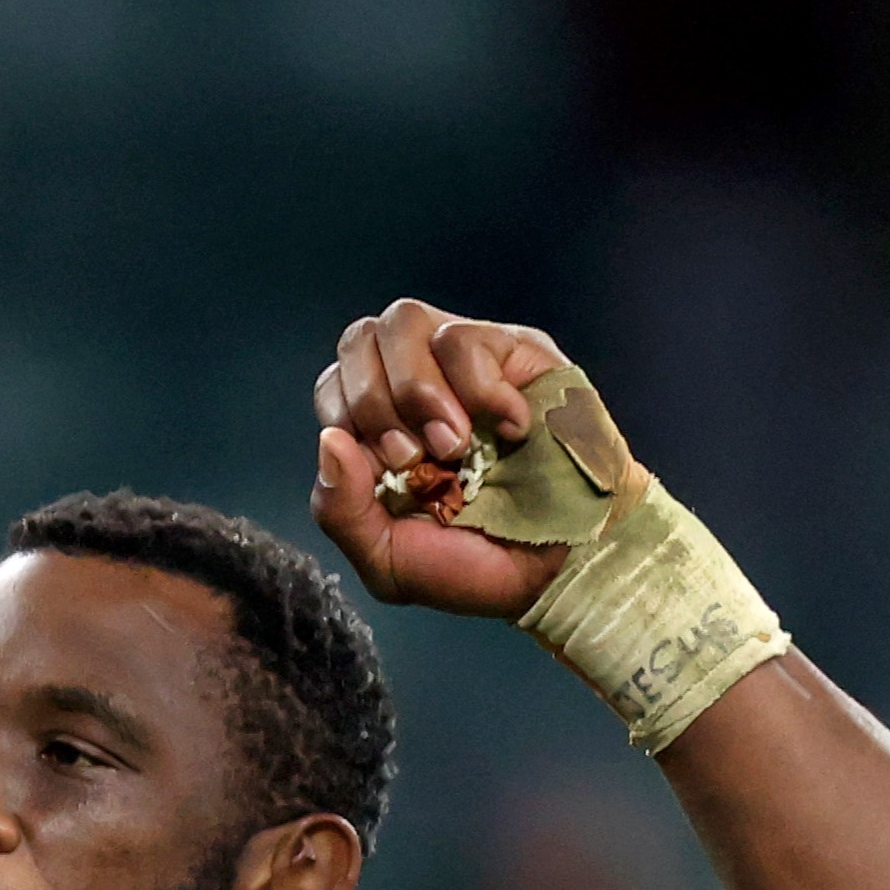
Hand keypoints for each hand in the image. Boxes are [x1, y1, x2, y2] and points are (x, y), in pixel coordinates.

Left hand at [303, 299, 578, 619]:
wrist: (560, 568)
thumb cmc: (475, 564)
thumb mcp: (389, 563)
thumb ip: (340, 512)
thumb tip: (329, 441)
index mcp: (379, 426)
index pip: (333, 385)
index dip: (348, 420)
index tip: (391, 472)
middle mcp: (414, 380)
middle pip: (358, 338)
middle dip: (376, 404)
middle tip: (418, 459)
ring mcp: (461, 360)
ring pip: (403, 321)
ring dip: (419, 390)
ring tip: (458, 444)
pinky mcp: (511, 349)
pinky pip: (466, 338)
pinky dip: (481, 391)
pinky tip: (511, 430)